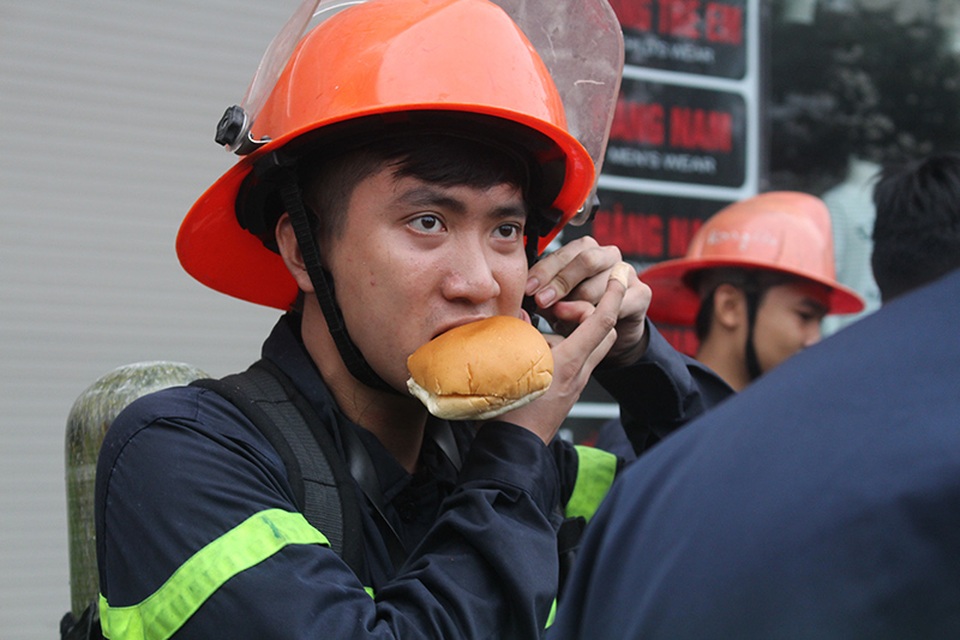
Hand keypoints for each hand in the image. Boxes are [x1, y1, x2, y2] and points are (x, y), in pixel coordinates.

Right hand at [500, 270, 626, 442]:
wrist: (513, 451)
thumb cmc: (508, 413)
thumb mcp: (509, 367)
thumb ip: (516, 336)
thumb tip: (520, 315)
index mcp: (567, 363)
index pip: (601, 322)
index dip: (613, 296)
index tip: (618, 278)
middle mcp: (578, 373)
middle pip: (605, 334)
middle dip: (597, 313)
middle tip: (569, 307)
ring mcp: (575, 385)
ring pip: (589, 349)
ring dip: (574, 334)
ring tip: (540, 336)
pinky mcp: (568, 394)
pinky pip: (575, 364)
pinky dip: (564, 352)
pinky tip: (536, 356)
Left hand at [525, 236, 651, 367]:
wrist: (610, 334)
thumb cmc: (577, 312)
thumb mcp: (555, 302)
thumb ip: (543, 294)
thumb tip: (524, 296)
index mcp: (584, 249)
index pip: (563, 253)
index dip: (543, 271)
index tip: (528, 289)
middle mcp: (607, 255)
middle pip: (584, 260)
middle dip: (560, 282)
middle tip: (542, 301)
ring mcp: (626, 272)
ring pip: (599, 285)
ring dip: (577, 303)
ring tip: (560, 316)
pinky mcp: (641, 293)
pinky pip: (618, 304)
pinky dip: (599, 314)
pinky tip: (585, 322)